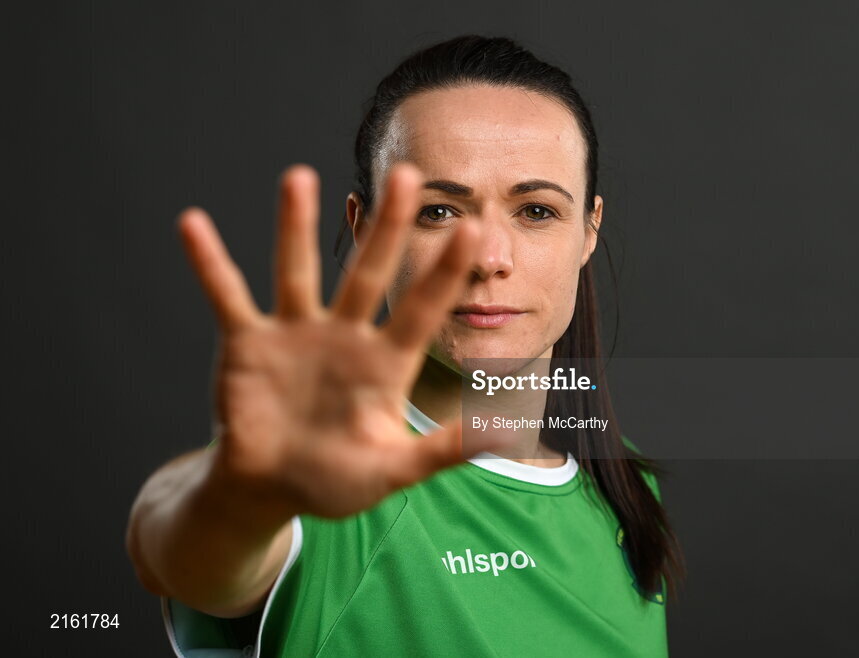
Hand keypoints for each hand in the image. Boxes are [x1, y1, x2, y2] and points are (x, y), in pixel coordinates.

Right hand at [177, 163, 495, 519]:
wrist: (270, 489)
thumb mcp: (394, 469)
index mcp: (384, 364)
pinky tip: (192, 223)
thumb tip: (507, 435)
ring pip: (298, 271)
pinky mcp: (248, 342)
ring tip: (299, 177)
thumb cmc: (337, 481)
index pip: (423, 311)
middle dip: (387, 227)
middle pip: (369, 274)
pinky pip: (227, 295)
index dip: (446, 273)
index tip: (474, 228)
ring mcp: (295, 334)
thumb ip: (444, 450)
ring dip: (296, 227)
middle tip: (407, 173)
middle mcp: (344, 336)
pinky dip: (209, 263)